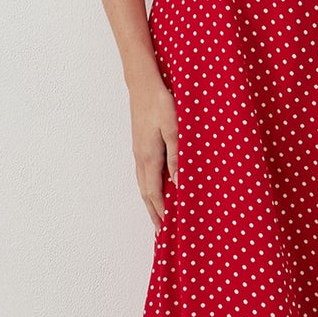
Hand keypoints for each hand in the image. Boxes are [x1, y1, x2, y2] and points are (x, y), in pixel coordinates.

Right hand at [128, 70, 177, 227]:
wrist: (143, 84)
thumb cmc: (161, 103)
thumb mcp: (174, 129)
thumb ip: (177, 157)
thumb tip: (179, 183)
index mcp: (150, 158)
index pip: (154, 193)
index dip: (160, 212)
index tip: (166, 229)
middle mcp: (141, 158)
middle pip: (146, 193)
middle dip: (153, 213)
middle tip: (160, 232)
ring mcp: (138, 151)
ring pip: (143, 184)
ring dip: (150, 202)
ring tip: (157, 215)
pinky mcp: (140, 145)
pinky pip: (143, 174)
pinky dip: (149, 188)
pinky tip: (155, 188)